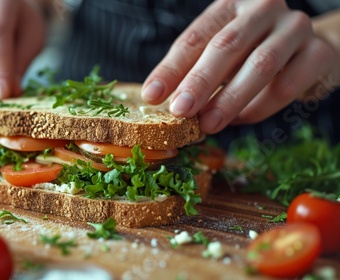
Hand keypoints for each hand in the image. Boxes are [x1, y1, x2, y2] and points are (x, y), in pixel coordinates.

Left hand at [142, 0, 337, 133]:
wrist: (308, 49)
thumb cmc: (251, 52)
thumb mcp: (219, 56)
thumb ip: (195, 71)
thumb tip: (164, 101)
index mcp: (230, 5)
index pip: (194, 37)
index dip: (171, 69)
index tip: (152, 96)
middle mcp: (263, 9)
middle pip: (226, 46)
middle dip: (199, 82)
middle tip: (180, 111)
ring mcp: (294, 28)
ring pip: (260, 65)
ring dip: (230, 99)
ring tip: (208, 124)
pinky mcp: (318, 53)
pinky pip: (287, 85)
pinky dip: (260, 106)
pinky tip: (240, 119)